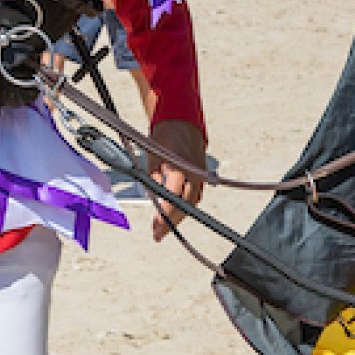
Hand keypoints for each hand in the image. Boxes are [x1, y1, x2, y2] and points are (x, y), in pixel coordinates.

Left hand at [147, 120, 204, 241]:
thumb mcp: (151, 158)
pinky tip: (177, 212)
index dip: (164, 218)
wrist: (180, 120)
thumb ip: (154, 181)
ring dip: (179, 216)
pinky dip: (187, 204)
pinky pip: (197, 194)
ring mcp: (200, 173)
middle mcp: (193, 173)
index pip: (172, 200)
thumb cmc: (162, 137)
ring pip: (192, 202)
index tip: (156, 230)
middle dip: (171, 223)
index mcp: (178, 168)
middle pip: (185, 206)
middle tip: (158, 235)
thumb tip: (154, 201)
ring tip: (165, 227)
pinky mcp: (203, 173)